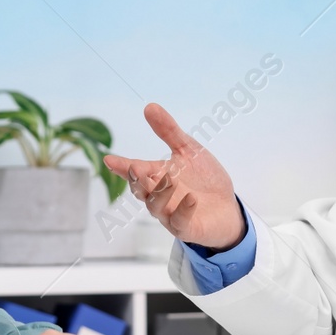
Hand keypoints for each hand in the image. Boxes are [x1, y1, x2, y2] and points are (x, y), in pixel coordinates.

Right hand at [103, 103, 244, 250]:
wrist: (226, 207)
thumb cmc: (203, 179)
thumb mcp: (188, 150)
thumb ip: (169, 131)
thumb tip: (150, 107)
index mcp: (156, 176)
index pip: (135, 171)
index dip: (122, 166)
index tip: (109, 159)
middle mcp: (159, 196)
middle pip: (141, 189)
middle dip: (137, 179)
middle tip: (136, 168)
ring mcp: (170, 213)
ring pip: (156, 206)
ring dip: (160, 193)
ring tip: (168, 179)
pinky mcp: (186, 227)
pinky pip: (180, 222)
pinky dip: (183, 210)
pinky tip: (191, 199)